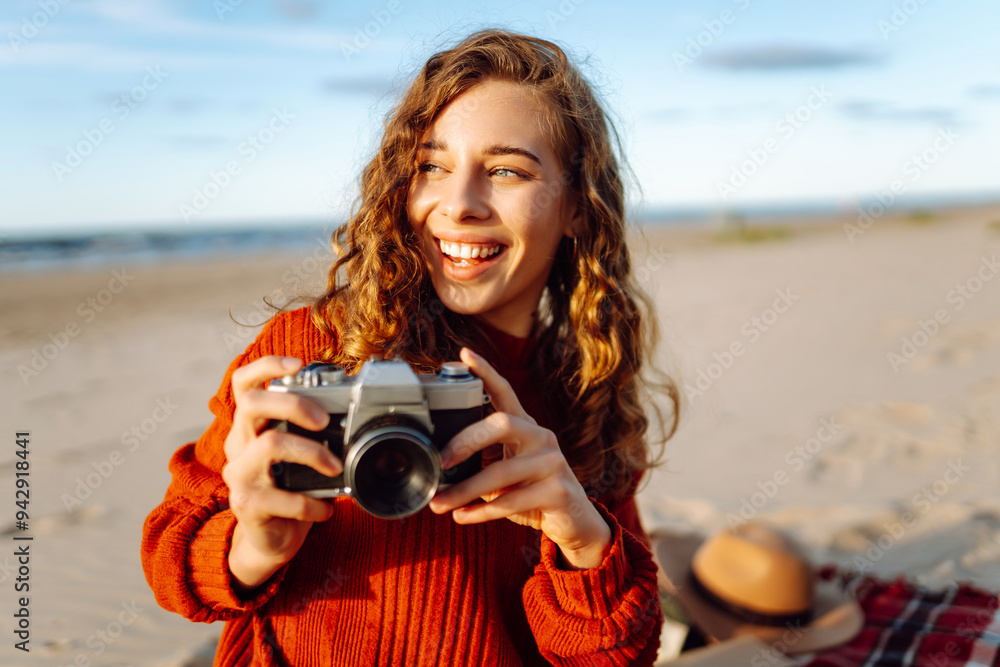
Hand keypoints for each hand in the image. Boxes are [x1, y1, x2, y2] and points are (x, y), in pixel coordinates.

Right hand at [221, 356, 342, 590]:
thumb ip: (312, 434)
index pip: (243, 384)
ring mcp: (239, 475)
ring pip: (270, 445)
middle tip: (324, 420)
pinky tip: (325, 509)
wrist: (270, 539)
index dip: (265, 366)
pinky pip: (281, 497)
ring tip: (336, 467)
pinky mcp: (246, 504)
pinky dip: (311, 502)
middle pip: (252, 405)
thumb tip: (353, 416)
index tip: (297, 364)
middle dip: (294, 404)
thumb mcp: (298, 456)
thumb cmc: (290, 490)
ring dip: (312, 452)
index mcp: (250, 428)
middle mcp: (239, 445)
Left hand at [429, 348, 611, 569]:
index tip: (464, 354)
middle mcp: (542, 437)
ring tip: (439, 503)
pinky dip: (480, 512)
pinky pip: (511, 501)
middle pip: (502, 424)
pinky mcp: (558, 491)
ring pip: (501, 472)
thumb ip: (480, 463)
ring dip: (465, 490)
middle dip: (466, 441)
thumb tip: (435, 468)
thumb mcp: (506, 473)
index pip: (505, 392)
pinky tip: (461, 517)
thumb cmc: (531, 493)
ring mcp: (553, 463)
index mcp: (526, 427)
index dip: (486, 372)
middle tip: (440, 460)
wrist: (575, 522)